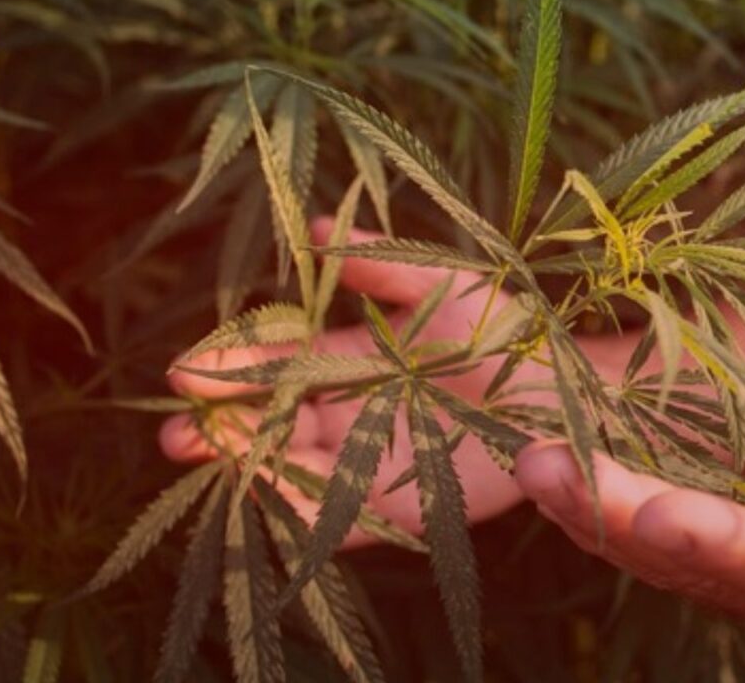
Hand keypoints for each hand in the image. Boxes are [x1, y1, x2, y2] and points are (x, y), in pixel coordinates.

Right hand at [159, 217, 534, 541]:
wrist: (569, 389)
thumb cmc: (508, 328)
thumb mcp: (440, 284)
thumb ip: (378, 263)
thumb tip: (314, 225)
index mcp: (352, 360)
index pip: (278, 365)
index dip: (232, 367)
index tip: (184, 370)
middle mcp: (352, 413)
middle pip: (273, 424)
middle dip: (221, 428)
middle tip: (176, 432)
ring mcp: (372, 463)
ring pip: (294, 472)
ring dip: (248, 470)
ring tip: (206, 462)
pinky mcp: (401, 510)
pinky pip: (338, 520)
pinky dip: (297, 516)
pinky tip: (262, 505)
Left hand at [516, 415, 744, 665]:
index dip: (723, 544)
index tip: (652, 511)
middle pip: (704, 568)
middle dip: (621, 521)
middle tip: (544, 464)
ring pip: (677, 556)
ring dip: (602, 511)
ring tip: (533, 458)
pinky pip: (686, 532)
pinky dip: (628, 499)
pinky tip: (578, 456)